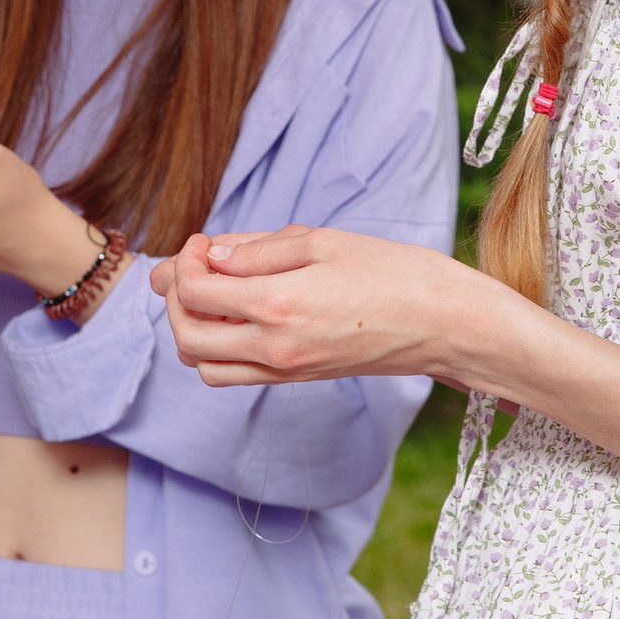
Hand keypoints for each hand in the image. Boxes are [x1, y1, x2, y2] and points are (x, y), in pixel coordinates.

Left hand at [155, 227, 506, 386]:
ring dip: (192, 328)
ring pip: (204, 365)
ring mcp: (285, 370)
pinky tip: (239, 314)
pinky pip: (235, 374)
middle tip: (194, 265)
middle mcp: (273, 348)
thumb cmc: (393, 272)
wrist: (444, 323)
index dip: (185, 261)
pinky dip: (219, 348)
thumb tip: (211, 257)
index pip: (194, 292)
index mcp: (277, 305)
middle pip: (186, 336)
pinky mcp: (298, 378)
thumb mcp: (322, 241)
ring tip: (214, 292)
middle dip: (175, 298)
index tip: (202, 242)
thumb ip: (258, 250)